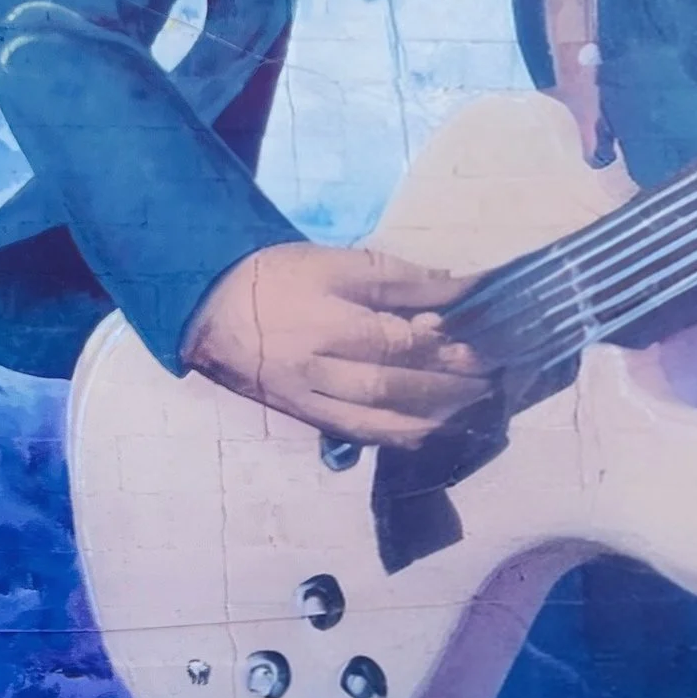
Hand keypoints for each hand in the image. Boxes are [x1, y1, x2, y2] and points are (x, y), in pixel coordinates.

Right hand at [182, 242, 484, 447]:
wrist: (208, 308)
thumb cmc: (276, 276)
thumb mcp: (333, 261)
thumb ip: (398, 278)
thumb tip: (459, 287)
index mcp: (326, 319)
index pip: (397, 340)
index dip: (443, 345)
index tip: (481, 342)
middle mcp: (318, 366)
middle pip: (392, 383)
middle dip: (447, 385)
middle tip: (488, 379)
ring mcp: (309, 397)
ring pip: (377, 417)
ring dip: (430, 416)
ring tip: (469, 406)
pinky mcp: (302, 414)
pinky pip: (355, 433)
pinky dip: (395, 436)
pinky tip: (425, 430)